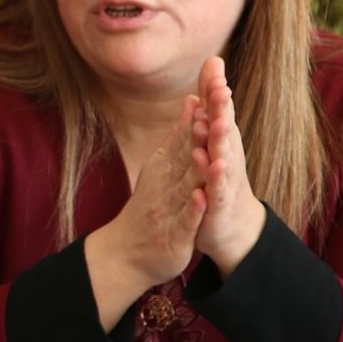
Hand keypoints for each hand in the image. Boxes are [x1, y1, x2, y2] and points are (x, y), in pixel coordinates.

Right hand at [85, 98, 211, 328]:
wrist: (126, 253)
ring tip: (211, 148)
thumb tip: (193, 99)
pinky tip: (202, 197)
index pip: (186, 135)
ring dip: (198, 167)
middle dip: (201, 131)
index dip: (202, 113)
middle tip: (216, 106)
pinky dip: (192, 209)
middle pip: (186, 154)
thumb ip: (179, 134)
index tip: (216, 88)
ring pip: (185, 185)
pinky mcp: (173, 235)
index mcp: (166, 165)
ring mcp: (168, 208)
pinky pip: (184, 220)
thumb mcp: (163, 164)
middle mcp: (165, 182)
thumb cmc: (150, 206)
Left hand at [191, 56, 267, 276]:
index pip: (218, 111)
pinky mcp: (219, 204)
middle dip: (222, 109)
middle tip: (220, 88)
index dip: (216, 90)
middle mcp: (227, 156)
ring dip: (219, 141)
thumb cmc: (219, 178)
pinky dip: (214, 179)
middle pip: (224, 130)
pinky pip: (216, 190)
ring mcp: (225, 181)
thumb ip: (208, 110)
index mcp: (222, 141)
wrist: (231, 226)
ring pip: (222, 157)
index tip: (214, 65)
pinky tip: (212, 166)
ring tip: (215, 124)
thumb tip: (206, 77)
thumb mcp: (211, 142)